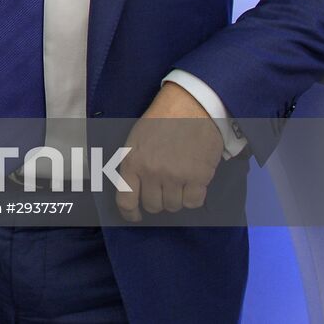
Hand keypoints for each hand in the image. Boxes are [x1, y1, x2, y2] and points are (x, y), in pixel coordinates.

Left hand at [115, 82, 222, 221]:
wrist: (191, 107)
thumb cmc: (161, 121)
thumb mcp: (135, 140)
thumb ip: (132, 165)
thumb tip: (132, 191)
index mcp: (132, 162)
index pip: (125, 200)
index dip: (130, 214)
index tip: (135, 217)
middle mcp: (151, 172)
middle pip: (153, 206)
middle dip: (157, 200)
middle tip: (163, 187)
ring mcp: (175, 176)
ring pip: (174, 206)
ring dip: (176, 198)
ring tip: (179, 181)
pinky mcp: (198, 177)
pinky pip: (194, 202)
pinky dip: (194, 197)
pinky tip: (193, 183)